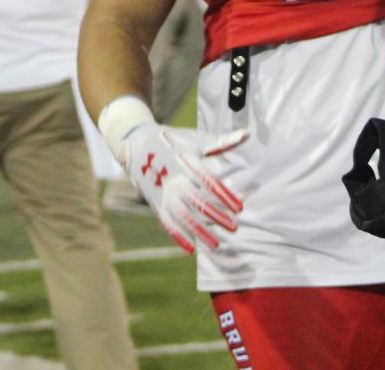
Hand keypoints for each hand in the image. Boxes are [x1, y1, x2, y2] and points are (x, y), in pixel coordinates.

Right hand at [118, 123, 247, 253]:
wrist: (137, 145)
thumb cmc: (174, 141)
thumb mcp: (196, 139)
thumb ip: (222, 141)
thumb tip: (247, 134)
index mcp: (187, 164)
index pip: (209, 184)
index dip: (225, 196)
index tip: (240, 208)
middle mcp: (176, 181)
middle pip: (198, 203)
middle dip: (217, 216)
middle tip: (234, 227)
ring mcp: (164, 194)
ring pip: (183, 217)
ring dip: (200, 232)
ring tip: (216, 245)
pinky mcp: (156, 204)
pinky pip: (167, 223)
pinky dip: (178, 237)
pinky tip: (191, 250)